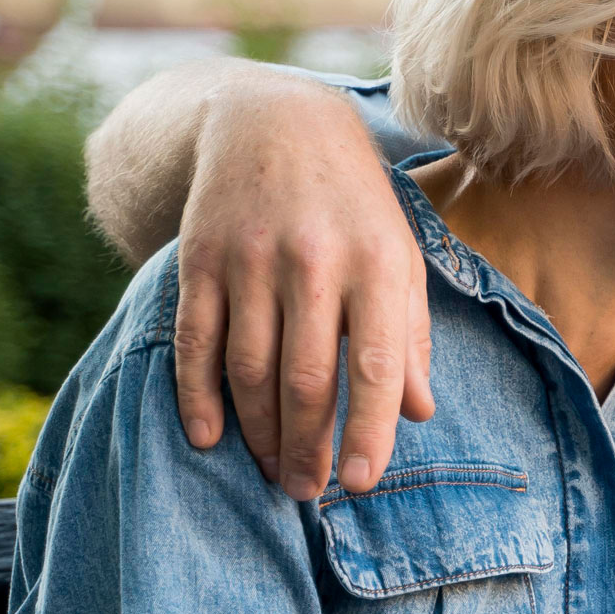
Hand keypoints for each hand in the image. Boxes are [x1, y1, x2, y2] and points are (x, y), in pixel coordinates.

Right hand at [173, 72, 431, 501]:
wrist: (275, 121)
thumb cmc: (355, 206)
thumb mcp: (399, 258)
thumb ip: (411, 335)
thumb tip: (419, 413)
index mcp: (376, 264)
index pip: (376, 366)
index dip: (368, 431)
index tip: (359, 484)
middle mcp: (314, 262)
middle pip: (306, 379)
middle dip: (306, 447)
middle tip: (305, 491)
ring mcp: (251, 259)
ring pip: (249, 369)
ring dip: (258, 433)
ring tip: (272, 471)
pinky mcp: (200, 257)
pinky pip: (195, 340)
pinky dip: (198, 395)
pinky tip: (210, 436)